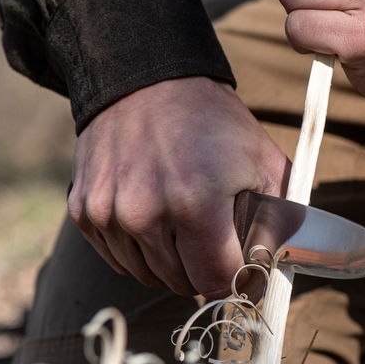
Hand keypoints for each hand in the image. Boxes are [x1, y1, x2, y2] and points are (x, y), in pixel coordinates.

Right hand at [68, 77, 290, 299]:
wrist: (147, 80)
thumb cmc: (214, 122)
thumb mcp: (264, 161)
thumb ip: (279, 220)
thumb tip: (273, 269)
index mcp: (195, 202)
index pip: (217, 281)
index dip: (236, 279)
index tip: (243, 267)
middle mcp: (145, 213)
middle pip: (183, 283)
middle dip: (205, 268)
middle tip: (215, 237)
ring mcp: (110, 214)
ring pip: (149, 276)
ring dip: (171, 261)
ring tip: (184, 221)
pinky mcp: (85, 212)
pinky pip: (119, 259)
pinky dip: (140, 250)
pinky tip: (154, 216)